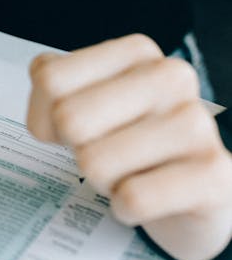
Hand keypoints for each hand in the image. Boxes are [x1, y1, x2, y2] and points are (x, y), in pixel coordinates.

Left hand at [27, 33, 231, 259]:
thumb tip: (46, 117)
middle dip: (77, 149)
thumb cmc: (130, 138)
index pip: (49, 79)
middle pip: (69, 119)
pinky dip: (127, 208)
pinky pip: (132, 198)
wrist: (192, 190)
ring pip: (95, 163)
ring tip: (132, 171)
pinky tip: (149, 195)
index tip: (74, 126)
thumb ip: (51, 90)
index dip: (45, 115)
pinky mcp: (213, 175)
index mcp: (137, 51)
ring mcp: (197, 125)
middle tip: (107, 152)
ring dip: (105, 180)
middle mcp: (171, 77)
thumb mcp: (85, 101)